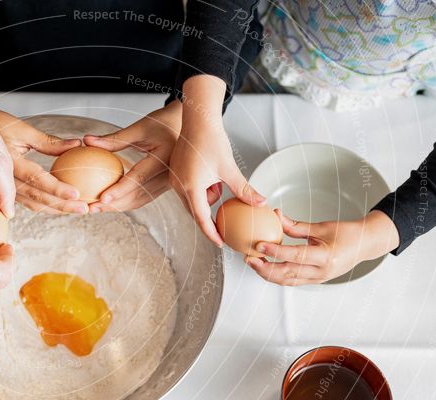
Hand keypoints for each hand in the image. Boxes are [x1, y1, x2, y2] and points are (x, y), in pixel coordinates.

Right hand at [0, 110, 84, 213]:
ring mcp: (4, 187)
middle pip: (36, 197)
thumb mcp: (22, 130)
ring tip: (77, 210)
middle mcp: (4, 178)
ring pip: (33, 204)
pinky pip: (27, 202)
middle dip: (62, 205)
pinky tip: (61, 207)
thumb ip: (48, 141)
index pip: (36, 179)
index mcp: (8, 161)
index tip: (76, 194)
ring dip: (56, 209)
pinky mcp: (6, 190)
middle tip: (84, 208)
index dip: (57, 188)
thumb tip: (76, 145)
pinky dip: (46, 206)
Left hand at [82, 100, 181, 211]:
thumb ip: (114, 138)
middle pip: (138, 195)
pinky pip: (143, 198)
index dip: (119, 189)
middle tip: (91, 208)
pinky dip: (125, 203)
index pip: (139, 178)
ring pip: (140, 200)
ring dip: (117, 207)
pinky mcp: (163, 187)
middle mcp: (169, 175)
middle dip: (113, 204)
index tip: (101, 198)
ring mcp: (168, 183)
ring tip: (95, 209)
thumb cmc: (163, 122)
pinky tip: (108, 203)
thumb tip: (87, 141)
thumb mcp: (140, 127)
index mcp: (165, 158)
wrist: (184, 127)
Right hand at [169, 75, 266, 245]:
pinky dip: (201, 188)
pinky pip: (189, 189)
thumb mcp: (230, 168)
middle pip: (196, 210)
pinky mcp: (175, 173)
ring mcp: (175, 180)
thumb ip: (244, 189)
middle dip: (210, 213)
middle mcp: (179, 186)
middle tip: (226, 217)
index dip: (212, 233)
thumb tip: (260, 203)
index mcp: (191, 187)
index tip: (221, 243)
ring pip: (193, 199)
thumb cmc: (212, 140)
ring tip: (217, 179)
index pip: (202, 219)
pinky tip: (210, 173)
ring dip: (207, 196)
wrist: (198, 119)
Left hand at [245, 210, 398, 285]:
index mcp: (326, 256)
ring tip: (253, 263)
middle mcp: (322, 271)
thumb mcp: (322, 226)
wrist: (366, 245)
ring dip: (268, 274)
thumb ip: (297, 226)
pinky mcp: (316, 281)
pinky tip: (266, 268)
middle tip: (249, 258)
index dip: (275, 251)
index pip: (295, 255)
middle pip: (288, 273)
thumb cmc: (348, 233)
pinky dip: (278, 276)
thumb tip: (276, 216)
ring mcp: (319, 278)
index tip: (259, 245)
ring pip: (288, 280)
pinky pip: (293, 281)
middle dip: (265, 268)